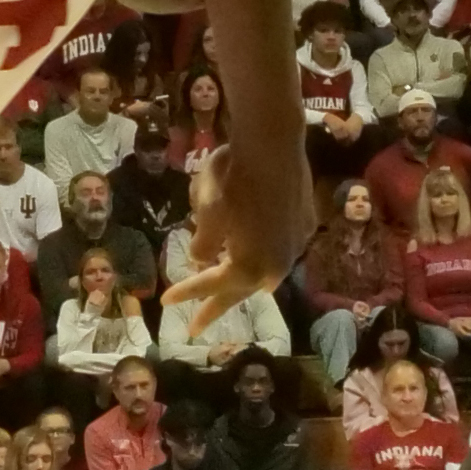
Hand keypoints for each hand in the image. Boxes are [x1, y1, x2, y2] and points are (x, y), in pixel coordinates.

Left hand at [167, 145, 310, 329]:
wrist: (275, 143)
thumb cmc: (233, 175)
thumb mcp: (205, 208)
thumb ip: (202, 241)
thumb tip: (199, 258)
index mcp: (248, 265)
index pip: (209, 283)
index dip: (186, 292)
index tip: (164, 302)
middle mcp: (276, 264)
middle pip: (239, 291)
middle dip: (215, 306)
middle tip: (196, 327)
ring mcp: (295, 246)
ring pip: (264, 273)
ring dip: (241, 282)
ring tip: (224, 290)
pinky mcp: (305, 227)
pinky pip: (280, 250)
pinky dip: (263, 255)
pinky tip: (257, 249)